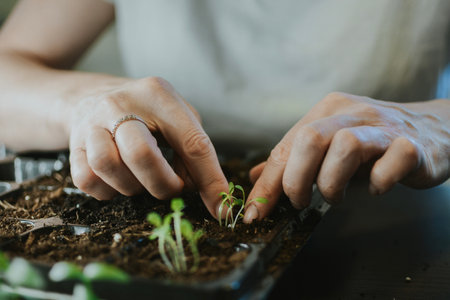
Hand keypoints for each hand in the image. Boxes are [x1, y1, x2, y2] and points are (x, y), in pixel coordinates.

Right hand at [68, 77, 227, 217]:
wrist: (91, 98)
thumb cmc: (146, 113)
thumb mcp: (178, 117)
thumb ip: (194, 151)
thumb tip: (209, 195)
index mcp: (158, 94)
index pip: (191, 141)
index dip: (209, 179)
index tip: (221, 209)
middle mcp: (119, 104)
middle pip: (141, 154)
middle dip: (163, 184)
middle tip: (171, 188)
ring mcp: (91, 124)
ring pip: (108, 166)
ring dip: (132, 187)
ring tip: (141, 179)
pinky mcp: (71, 145)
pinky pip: (87, 180)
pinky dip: (108, 191)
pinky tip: (120, 180)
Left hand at [244, 92, 449, 221]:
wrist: (433, 129)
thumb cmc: (374, 142)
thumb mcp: (329, 146)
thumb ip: (294, 160)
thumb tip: (256, 177)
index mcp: (326, 112)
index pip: (285, 147)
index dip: (268, 183)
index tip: (257, 211)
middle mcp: (351, 113)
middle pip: (309, 140)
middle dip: (296, 181)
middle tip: (301, 202)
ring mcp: (383, 127)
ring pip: (345, 147)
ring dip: (333, 183)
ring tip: (337, 195)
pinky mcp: (411, 145)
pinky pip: (390, 164)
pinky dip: (378, 183)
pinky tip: (376, 187)